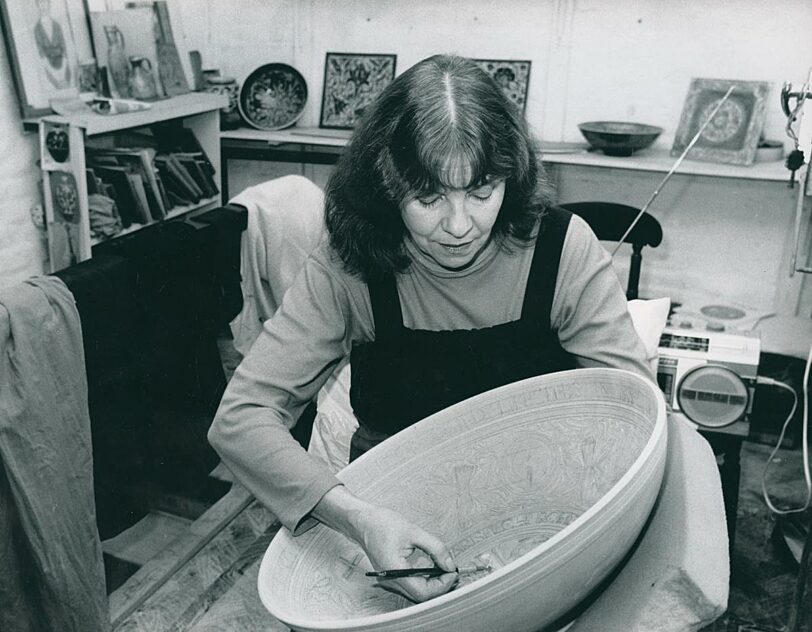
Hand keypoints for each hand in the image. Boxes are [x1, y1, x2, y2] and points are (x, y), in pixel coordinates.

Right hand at [312, 486, 456, 601]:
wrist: (362, 521)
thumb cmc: (382, 524)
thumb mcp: (413, 531)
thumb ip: (435, 548)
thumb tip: (449, 563)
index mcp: (395, 571)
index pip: (423, 592)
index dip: (442, 584)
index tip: (452, 570)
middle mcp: (391, 580)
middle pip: (421, 595)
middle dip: (440, 584)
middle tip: (450, 568)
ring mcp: (390, 579)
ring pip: (416, 591)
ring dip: (433, 582)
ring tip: (443, 566)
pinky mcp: (391, 575)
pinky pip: (411, 584)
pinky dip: (424, 578)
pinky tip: (431, 566)